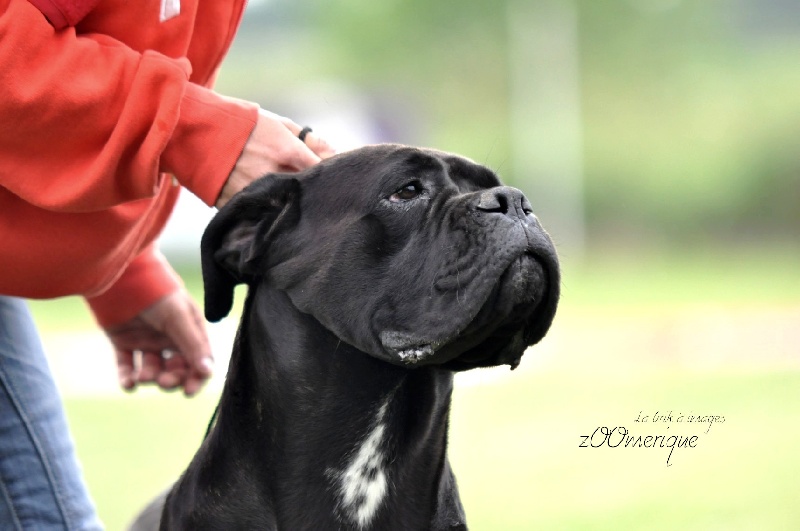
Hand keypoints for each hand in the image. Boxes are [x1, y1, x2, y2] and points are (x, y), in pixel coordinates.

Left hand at [104, 290, 213, 395]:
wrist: (120, 276)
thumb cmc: (156, 293)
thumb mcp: (179, 318)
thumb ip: (193, 345)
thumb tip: (208, 372)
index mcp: (189, 330)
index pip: (198, 360)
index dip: (196, 377)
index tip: (189, 392)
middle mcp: (169, 337)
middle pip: (176, 368)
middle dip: (171, 378)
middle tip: (164, 382)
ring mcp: (146, 340)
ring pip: (152, 369)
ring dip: (149, 377)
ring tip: (141, 377)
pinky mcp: (124, 341)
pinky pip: (127, 365)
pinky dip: (127, 378)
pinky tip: (128, 383)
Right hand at [216, 110, 335, 207]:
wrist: (199, 132)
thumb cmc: (244, 125)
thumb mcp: (279, 124)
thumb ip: (308, 140)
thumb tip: (335, 154)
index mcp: (287, 151)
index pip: (321, 170)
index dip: (329, 176)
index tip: (331, 178)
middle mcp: (273, 173)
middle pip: (306, 192)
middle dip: (313, 193)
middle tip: (317, 195)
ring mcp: (255, 191)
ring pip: (286, 207)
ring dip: (292, 205)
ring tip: (292, 203)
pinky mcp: (239, 205)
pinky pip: (262, 215)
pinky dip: (269, 212)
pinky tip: (271, 208)